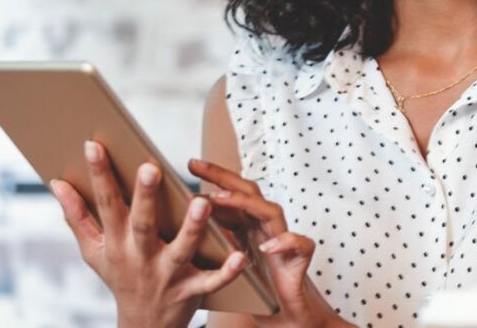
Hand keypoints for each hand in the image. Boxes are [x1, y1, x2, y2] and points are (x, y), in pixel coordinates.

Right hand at [50, 141, 247, 327]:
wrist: (143, 327)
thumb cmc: (121, 277)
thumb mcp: (94, 251)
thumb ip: (77, 217)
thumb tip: (56, 183)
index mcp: (116, 243)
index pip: (106, 204)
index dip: (100, 175)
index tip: (94, 145)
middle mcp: (140, 257)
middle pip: (143, 224)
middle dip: (145, 197)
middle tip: (150, 167)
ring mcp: (166, 275)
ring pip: (180, 249)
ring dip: (192, 228)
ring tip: (201, 203)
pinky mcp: (191, 291)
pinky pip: (211, 281)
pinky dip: (226, 271)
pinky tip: (240, 256)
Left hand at [188, 158, 345, 327]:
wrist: (288, 317)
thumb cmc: (257, 291)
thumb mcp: (227, 264)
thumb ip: (213, 244)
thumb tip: (176, 230)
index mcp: (249, 227)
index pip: (232, 194)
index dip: (213, 178)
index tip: (189, 164)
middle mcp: (267, 228)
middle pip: (249, 192)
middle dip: (222, 176)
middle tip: (195, 165)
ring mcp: (285, 242)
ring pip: (271, 211)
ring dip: (245, 204)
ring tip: (219, 200)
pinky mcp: (299, 260)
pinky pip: (300, 244)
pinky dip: (285, 242)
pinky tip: (266, 247)